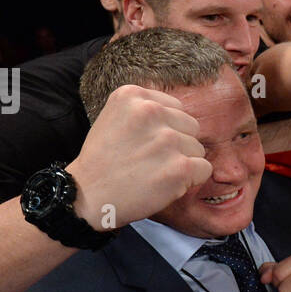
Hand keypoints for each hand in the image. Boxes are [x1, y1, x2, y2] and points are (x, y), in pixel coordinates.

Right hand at [66, 84, 212, 229]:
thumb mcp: (114, 118)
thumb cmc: (103, 162)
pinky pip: (204, 169)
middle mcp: (151, 111)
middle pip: (190, 126)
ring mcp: (167, 139)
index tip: (142, 145)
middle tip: (149, 161)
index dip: (164, 130)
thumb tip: (180, 115)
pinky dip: (190, 180)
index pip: (175, 108)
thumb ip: (145, 110)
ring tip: (153, 173)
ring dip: (182, 163)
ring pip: (198, 148)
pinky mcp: (179, 167)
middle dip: (177, 145)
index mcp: (132, 95)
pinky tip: (164, 184)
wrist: (86, 196)